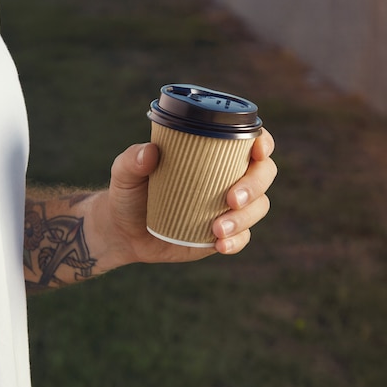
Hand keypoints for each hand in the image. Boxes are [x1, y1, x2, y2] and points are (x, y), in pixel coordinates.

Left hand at [95, 128, 276, 266]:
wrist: (123, 231)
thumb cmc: (128, 192)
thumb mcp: (124, 173)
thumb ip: (132, 159)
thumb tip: (149, 152)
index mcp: (211, 153)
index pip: (249, 141)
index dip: (263, 142)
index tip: (258, 151)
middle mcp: (227, 176)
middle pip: (263, 174)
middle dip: (255, 185)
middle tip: (230, 199)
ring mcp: (227, 207)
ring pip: (258, 207)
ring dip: (244, 218)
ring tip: (216, 229)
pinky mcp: (222, 233)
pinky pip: (243, 237)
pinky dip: (237, 241)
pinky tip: (219, 245)